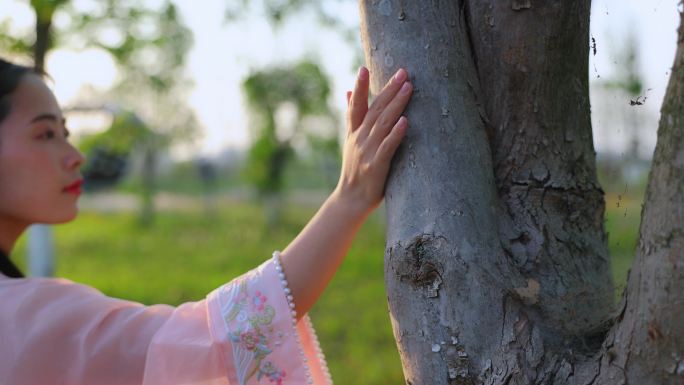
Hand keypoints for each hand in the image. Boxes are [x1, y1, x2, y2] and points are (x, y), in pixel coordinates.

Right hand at [334, 66, 412, 216]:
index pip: (356, 106)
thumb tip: (348, 91)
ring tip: (408, 87)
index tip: (363, 68)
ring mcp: (368, 152)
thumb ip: (351, 116)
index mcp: (353, 133)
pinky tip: (405, 121)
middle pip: (375, 110)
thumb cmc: (355, 169)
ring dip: (396, 104)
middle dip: (388, 90)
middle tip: (403, 72)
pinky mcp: (377, 166)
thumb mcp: (350, 141)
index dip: (360, 87)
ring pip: (383, 123)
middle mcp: (359, 139)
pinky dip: (396, 133)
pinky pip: (388, 146)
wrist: (351, 199)